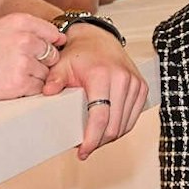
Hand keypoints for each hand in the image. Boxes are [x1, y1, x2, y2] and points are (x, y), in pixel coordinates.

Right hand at [0, 13, 65, 103]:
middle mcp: (24, 39)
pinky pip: (38, 88)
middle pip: (53, 54)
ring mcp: (23, 62)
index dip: (52, 44)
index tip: (46, 50)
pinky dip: (28, 90)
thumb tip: (56, 38)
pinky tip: (10, 85)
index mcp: (18, 22)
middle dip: (43, 63)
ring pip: (46, 73)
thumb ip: (24, 30)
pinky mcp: (19, 84)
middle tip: (23, 66)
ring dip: (35, 77)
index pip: (53, 32)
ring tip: (12, 76)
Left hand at [41, 23, 144, 157]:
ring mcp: (135, 84)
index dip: (91, 139)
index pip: (99, 117)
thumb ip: (54, 80)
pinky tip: (107, 131)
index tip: (82, 151)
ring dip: (109, 137)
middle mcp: (122, 79)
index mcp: (102, 75)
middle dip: (99, 142)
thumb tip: (47, 94)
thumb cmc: (80, 54)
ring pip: (125, 125)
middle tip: (85, 148)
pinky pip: (132, 118)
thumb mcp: (62, 65)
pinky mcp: (142, 88)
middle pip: (113, 126)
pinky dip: (121, 128)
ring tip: (94, 140)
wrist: (99, 38)